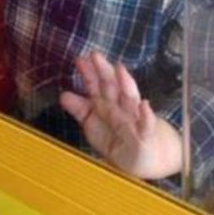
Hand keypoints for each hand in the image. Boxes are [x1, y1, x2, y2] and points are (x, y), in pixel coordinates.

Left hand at [59, 51, 182, 179]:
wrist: (149, 158)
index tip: (81, 60)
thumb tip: (63, 95)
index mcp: (107, 105)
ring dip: (125, 84)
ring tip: (120, 70)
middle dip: (104, 72)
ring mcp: (135, 119)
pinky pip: (147, 124)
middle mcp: (121, 108)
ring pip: (130, 99)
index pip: (97, 87)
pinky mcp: (146, 135)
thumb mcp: (96, 126)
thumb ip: (81, 111)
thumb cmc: (121, 141)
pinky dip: (146, 115)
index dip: (89, 74)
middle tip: (96, 56)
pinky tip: (144, 105)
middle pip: (112, 87)